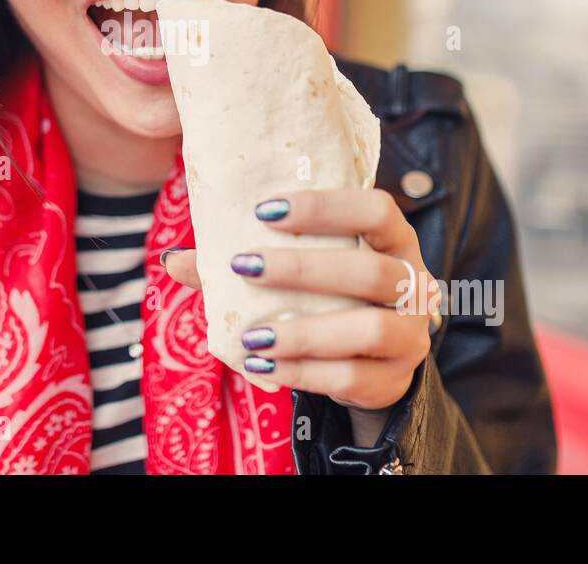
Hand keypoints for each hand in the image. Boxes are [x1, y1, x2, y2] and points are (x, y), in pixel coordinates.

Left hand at [161, 188, 438, 410]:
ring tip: (253, 337)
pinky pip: (350, 378)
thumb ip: (244, 262)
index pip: (377, 209)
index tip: (266, 211)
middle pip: (371, 271)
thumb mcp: (298, 273)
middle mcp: (414, 284)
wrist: (369, 362)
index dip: (326, 207)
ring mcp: (410, 336)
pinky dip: (302, 372)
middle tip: (245, 266)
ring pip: (368, 329)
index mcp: (394, 240)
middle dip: (304, 269)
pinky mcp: (393, 380)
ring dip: (305, 332)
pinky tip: (262, 366)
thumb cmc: (328, 298)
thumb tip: (173, 261)